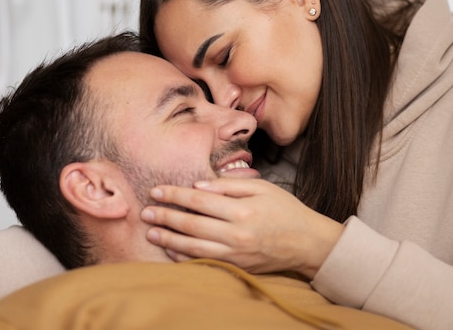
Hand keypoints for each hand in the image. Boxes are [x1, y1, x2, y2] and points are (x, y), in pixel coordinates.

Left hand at [141, 178, 343, 278]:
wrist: (307, 242)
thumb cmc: (286, 210)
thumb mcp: (262, 188)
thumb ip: (229, 185)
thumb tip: (198, 186)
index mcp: (242, 210)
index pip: (199, 201)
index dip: (175, 195)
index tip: (156, 191)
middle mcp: (236, 234)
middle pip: (191, 224)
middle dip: (165, 216)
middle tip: (145, 210)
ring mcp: (235, 253)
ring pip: (193, 247)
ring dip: (169, 239)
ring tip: (151, 231)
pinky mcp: (236, 266)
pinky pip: (204, 262)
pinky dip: (184, 257)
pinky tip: (170, 250)